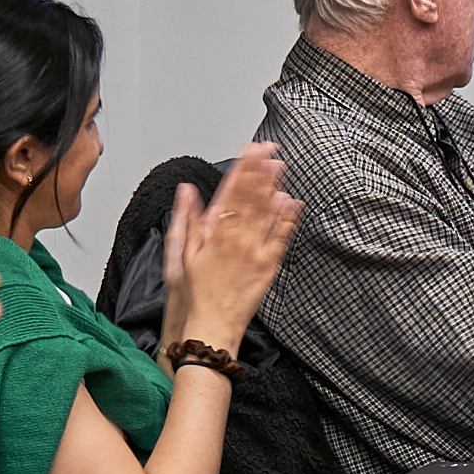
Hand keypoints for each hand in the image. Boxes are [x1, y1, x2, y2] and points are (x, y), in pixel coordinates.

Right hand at [170, 148, 299, 337]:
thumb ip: (186, 219)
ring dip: (273, 187)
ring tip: (279, 165)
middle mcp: (236, 239)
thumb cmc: (197, 292)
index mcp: (214, 234)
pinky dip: (286, 219)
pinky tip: (291, 202)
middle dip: (259, 170)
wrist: (212, 324)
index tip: (248, 149)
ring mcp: (254, 252)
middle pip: (250, 197)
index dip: (241, 168)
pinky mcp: (268, 266)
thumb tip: (186, 191)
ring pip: (266, 213)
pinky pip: (279, 238)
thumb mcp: (182, 254)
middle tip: (268, 148)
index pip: (230, 191)